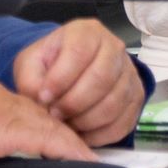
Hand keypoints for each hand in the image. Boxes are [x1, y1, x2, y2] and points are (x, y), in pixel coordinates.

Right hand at [0, 76, 97, 167]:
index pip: (18, 108)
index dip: (37, 124)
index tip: (50, 137)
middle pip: (37, 114)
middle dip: (59, 132)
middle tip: (78, 148)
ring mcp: (0, 109)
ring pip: (47, 124)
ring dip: (69, 143)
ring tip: (86, 157)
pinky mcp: (4, 127)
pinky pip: (46, 139)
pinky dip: (67, 150)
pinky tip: (80, 159)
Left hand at [12, 20, 145, 146]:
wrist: (72, 71)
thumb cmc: (52, 64)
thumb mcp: (32, 63)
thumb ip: (31, 79)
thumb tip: (43, 100)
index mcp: (87, 32)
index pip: (79, 53)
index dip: (60, 79)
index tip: (44, 97)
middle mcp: (114, 48)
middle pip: (101, 79)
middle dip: (73, 104)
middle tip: (55, 115)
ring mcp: (129, 73)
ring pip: (113, 104)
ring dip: (85, 121)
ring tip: (67, 124)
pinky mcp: (136, 98)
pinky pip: (123, 123)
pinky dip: (100, 135)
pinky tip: (82, 133)